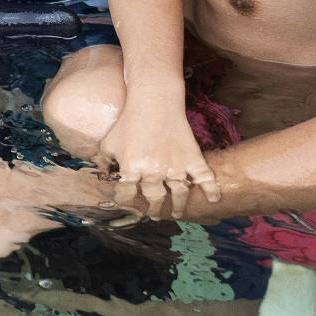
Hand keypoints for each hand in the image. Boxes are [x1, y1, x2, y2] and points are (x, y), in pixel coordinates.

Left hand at [100, 100, 217, 219]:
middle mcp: (154, 171)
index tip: (129, 205)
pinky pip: (204, 177)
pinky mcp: (192, 157)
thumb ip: (104, 160)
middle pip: (154, 198)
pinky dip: (210, 189)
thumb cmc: (129, 120)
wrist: (155, 100)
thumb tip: (101, 174)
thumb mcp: (110, 141)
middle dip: (154, 209)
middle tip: (155, 214)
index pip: (128, 194)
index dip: (126, 202)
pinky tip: (214, 198)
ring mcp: (175, 166)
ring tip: (177, 213)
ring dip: (178, 206)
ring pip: (179, 194)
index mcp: (132, 168)